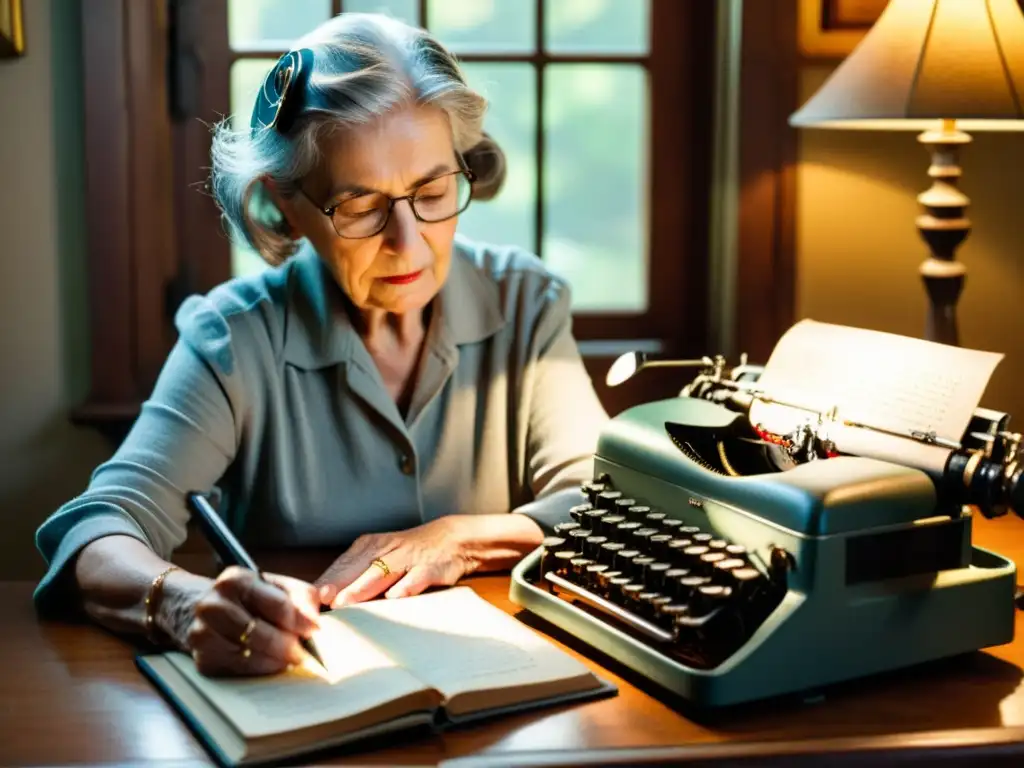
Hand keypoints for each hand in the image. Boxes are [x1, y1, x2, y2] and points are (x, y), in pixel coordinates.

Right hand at [169, 567, 320, 676]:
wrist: (189, 606)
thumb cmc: (240, 596)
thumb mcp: (268, 584)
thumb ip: (297, 595)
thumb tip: (314, 619)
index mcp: (236, 580)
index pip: (278, 604)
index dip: (301, 620)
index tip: (315, 630)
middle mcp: (214, 605)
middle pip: (264, 634)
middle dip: (290, 645)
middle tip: (306, 652)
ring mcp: (203, 634)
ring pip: (253, 655)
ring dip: (278, 660)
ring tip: (291, 658)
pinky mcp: (202, 659)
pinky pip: (241, 670)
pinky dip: (261, 668)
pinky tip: (271, 663)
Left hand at [316, 517, 475, 607]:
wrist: (453, 540)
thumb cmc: (409, 555)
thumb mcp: (380, 560)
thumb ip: (355, 577)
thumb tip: (323, 601)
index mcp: (369, 547)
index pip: (341, 566)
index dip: (324, 582)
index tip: (305, 600)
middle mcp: (385, 550)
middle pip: (356, 568)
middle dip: (336, 584)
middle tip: (317, 601)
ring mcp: (409, 558)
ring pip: (382, 571)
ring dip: (363, 586)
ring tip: (345, 601)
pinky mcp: (432, 567)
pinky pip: (418, 575)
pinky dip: (408, 585)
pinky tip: (396, 595)